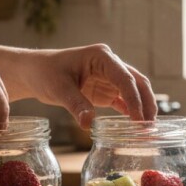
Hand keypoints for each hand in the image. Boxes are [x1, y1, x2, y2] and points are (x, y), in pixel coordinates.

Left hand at [23, 44, 157, 127]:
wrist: (35, 72)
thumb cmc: (45, 73)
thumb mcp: (58, 88)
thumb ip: (76, 105)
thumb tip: (89, 125)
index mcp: (101, 57)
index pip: (125, 78)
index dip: (135, 99)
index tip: (139, 118)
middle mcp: (110, 64)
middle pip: (137, 82)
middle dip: (146, 103)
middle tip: (150, 126)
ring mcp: (110, 77)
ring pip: (134, 91)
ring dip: (143, 108)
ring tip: (147, 128)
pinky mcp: (106, 89)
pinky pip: (124, 100)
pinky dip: (131, 112)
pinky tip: (137, 125)